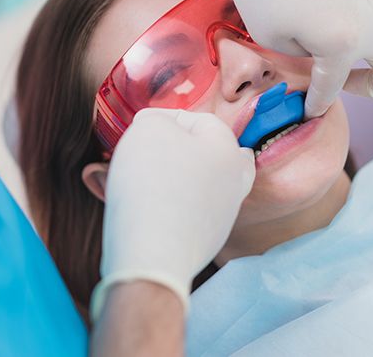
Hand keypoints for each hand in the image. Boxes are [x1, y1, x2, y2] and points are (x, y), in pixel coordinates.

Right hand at [91, 108, 254, 318]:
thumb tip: (155, 128)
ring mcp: (223, 214)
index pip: (198, 120)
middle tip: (152, 150)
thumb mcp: (149, 129)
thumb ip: (155, 119)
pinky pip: (189, 211)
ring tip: (142, 176)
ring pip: (201, 183)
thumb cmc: (153, 182)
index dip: (165, 118)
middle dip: (179, 148)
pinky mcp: (207, 240)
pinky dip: (171, 203)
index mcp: (227, 148)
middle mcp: (234, 181)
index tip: (139, 126)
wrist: (153, 255)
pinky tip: (148, 204)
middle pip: (209, 153)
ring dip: (174, 176)